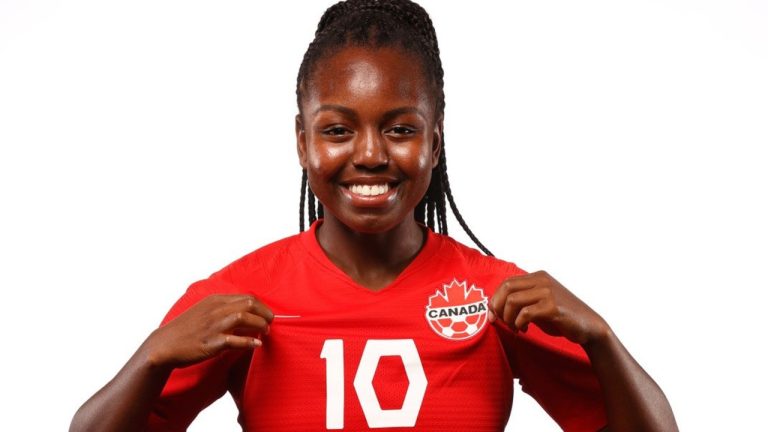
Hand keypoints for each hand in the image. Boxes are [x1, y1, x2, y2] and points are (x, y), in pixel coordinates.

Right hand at [142, 294, 273, 368]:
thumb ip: (222, 309)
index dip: (261, 306)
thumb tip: (244, 313)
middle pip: (249, 304)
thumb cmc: (186, 329)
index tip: (267, 315)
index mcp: (215, 300)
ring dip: (260, 324)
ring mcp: (213, 326)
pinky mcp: (211, 342)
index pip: (247, 297)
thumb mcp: (204, 310)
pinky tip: (257, 344)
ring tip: (266, 331)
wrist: (165, 345)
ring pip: (244, 317)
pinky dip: (249, 342)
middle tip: (270, 322)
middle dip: (265, 313)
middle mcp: (215, 310)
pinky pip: (235, 340)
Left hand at [489, 271, 607, 344]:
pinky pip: (525, 313)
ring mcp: (548, 292)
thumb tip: (493, 308)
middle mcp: (542, 280)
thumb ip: (520, 302)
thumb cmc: (561, 317)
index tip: (493, 315)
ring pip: (512, 300)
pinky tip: (524, 329)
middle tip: (501, 322)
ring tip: (515, 328)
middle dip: (498, 307)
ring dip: (508, 318)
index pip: (506, 283)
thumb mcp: (538, 304)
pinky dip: (519, 323)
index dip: (495, 299)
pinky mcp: (553, 307)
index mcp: (537, 277)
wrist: (589, 327)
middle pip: (506, 288)